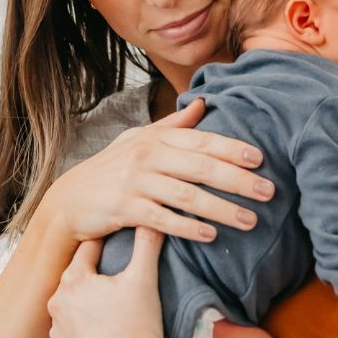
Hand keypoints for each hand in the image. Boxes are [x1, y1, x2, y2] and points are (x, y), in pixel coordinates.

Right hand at [42, 97, 274, 244]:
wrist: (69, 200)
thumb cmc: (110, 170)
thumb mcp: (137, 140)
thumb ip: (172, 126)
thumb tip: (203, 103)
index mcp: (155, 139)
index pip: (201, 141)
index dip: (232, 149)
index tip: (260, 159)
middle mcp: (147, 157)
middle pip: (201, 167)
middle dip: (238, 180)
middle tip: (268, 192)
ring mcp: (135, 183)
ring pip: (187, 195)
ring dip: (222, 208)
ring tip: (250, 220)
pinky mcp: (124, 210)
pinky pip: (162, 220)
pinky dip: (188, 227)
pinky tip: (210, 235)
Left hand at [46, 226, 169, 337]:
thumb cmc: (137, 329)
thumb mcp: (144, 280)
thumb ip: (147, 244)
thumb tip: (152, 219)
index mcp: (73, 280)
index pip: (90, 247)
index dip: (108, 240)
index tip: (119, 235)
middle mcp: (57, 301)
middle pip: (80, 274)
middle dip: (98, 269)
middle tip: (118, 267)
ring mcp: (58, 328)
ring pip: (75, 301)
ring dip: (91, 297)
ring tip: (113, 298)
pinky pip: (75, 325)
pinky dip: (87, 321)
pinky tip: (105, 323)